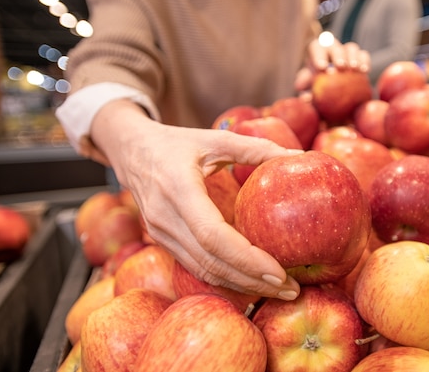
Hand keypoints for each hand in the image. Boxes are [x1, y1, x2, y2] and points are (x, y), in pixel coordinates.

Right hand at [91, 100, 301, 299]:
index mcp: (178, 189)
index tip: (280, 272)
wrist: (131, 151)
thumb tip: (298, 154)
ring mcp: (161, 235)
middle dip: (253, 281)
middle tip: (291, 289)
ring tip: (279, 290)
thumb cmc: (176, 143)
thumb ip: (256, 147)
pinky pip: (197, 268)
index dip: (247, 258)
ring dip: (242, 285)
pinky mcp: (163, 243)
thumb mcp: (214, 138)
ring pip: (203, 271)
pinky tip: (253, 281)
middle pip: (211, 262)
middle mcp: (166, 218)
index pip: (213, 236)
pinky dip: (226, 278)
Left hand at [294, 38, 370, 91]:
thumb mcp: (310, 93)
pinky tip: (364, 71)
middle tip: (340, 67)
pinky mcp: (359, 59)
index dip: (319, 56)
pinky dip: (364, 61)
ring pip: (350, 47)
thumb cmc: (317, 91)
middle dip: (338, 55)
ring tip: (354, 68)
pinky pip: (363, 55)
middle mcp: (331, 50)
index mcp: (316, 54)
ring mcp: (346, 53)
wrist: (333, 95)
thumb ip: (306, 94)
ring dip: (353, 57)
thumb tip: (306, 98)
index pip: (316, 48)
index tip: (322, 68)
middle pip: (334, 45)